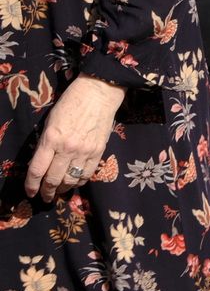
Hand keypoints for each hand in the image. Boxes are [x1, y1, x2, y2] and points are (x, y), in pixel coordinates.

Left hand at [25, 74, 125, 202]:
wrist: (98, 93)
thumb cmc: (70, 103)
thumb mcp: (50, 123)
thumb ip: (45, 144)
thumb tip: (42, 164)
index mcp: (51, 138)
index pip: (37, 170)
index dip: (31, 185)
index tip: (30, 193)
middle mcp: (67, 148)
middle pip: (53, 179)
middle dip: (47, 191)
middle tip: (45, 197)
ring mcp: (84, 150)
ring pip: (71, 179)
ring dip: (63, 188)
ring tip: (60, 191)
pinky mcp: (98, 151)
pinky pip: (87, 173)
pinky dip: (79, 181)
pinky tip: (75, 182)